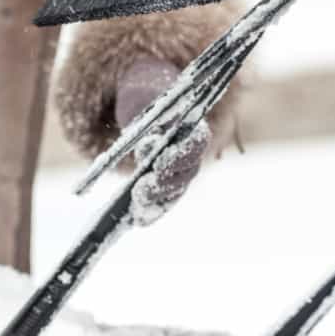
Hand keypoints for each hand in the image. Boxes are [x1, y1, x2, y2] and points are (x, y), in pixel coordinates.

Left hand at [115, 56, 210, 224]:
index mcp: (194, 132)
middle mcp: (193, 158)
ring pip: (175, 192)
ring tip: (136, 200)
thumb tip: (148, 146)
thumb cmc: (154, 116)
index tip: (159, 162)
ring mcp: (183, 177)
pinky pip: (164, 205)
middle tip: (142, 186)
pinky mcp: (170, 192)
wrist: (154, 123)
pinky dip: (152, 214)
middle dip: (164, 182)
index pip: (198, 142)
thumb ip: (152, 128)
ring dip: (156, 199)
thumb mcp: (151, 116)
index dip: (181, 154)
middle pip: (186, 173)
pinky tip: (138, 219)